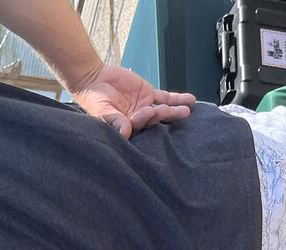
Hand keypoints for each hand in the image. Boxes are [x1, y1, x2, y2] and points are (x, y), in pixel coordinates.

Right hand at [70, 62, 195, 137]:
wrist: (94, 79)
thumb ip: (115, 121)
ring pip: (163, 109)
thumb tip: (125, 133)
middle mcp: (139, 118)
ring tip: (187, 110)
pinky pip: (166, 97)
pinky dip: (177, 98)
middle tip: (177, 112)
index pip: (140, 124)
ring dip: (175, 110)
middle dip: (166, 115)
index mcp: (128, 126)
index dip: (145, 117)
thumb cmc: (94, 98)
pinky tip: (190, 99)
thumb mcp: (103, 110)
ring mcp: (145, 106)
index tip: (149, 111)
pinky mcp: (149, 94)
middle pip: (156, 119)